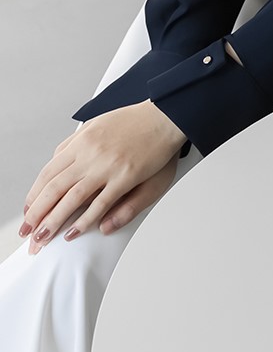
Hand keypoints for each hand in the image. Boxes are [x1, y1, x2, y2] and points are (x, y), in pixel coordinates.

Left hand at [20, 101, 186, 254]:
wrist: (165, 114)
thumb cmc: (135, 120)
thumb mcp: (98, 123)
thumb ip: (75, 141)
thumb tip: (56, 158)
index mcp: (82, 140)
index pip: (48, 172)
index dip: (35, 194)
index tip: (29, 210)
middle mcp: (90, 153)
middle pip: (54, 188)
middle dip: (37, 213)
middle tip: (28, 231)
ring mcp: (107, 166)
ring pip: (71, 199)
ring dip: (54, 221)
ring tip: (43, 237)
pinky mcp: (126, 176)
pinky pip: (100, 203)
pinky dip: (85, 220)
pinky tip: (75, 231)